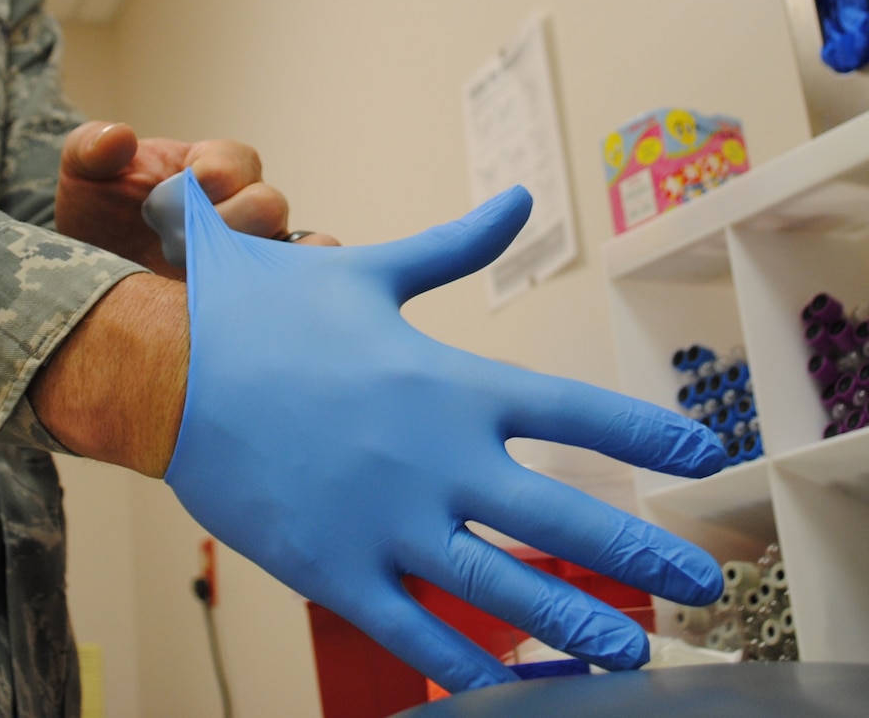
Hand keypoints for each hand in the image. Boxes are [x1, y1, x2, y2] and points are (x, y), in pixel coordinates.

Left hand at [56, 121, 325, 275]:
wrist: (90, 282)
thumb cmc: (95, 216)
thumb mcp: (82, 175)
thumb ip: (91, 147)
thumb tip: (118, 137)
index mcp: (210, 168)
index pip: (237, 161)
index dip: (216, 175)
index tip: (183, 191)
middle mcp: (241, 209)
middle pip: (269, 206)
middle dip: (231, 222)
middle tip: (182, 247)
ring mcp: (250, 256)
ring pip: (291, 252)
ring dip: (268, 263)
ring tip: (238, 278)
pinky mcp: (250, 301)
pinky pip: (293, 295)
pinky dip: (293, 298)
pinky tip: (266, 311)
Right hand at [151, 172, 725, 690]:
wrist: (165, 368)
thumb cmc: (266, 311)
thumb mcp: (369, 269)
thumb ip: (455, 245)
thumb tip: (517, 198)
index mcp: (451, 381)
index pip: (576, 412)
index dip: (646, 435)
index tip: (703, 454)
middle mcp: (434, 456)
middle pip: (561, 517)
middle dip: (641, 554)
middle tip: (704, 583)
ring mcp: (385, 521)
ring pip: (500, 589)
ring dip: (574, 626)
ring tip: (631, 653)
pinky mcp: (334, 569)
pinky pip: (411, 631)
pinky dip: (463, 664)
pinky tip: (504, 684)